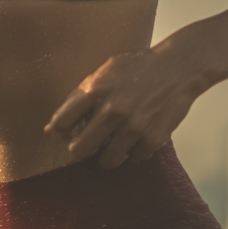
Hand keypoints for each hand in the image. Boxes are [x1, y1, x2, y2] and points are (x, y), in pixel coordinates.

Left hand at [45, 47, 204, 168]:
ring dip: (106, 155)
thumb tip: (51, 130)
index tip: (66, 133)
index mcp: (94, 90)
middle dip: (80, 149)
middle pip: (79, 149)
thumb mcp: (102, 74)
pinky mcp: (153, 139)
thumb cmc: (134, 69)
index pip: (61, 123)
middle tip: (86, 145)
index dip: (60, 131)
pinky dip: (132, 152)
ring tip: (112, 142)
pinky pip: (134, 158)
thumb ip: (78, 99)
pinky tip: (136, 138)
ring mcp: (133, 127)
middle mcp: (112, 110)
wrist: (175, 68)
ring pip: (107, 160)